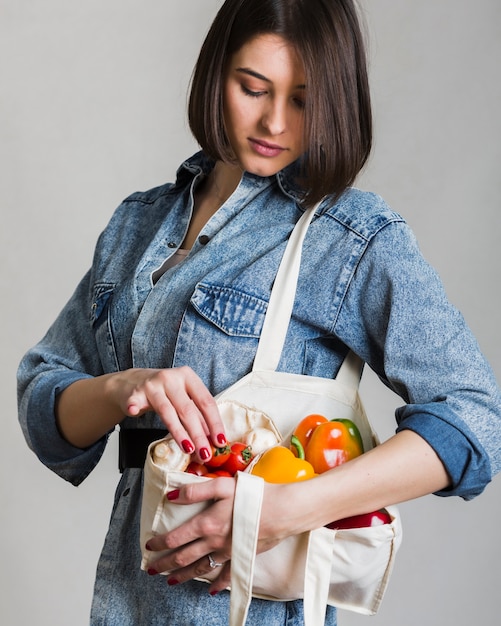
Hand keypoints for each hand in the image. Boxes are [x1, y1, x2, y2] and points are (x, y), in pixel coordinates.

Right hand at [112, 366, 226, 462]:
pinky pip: (135, 401)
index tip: (220, 441)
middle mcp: (171, 378)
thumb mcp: (184, 399)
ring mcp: (152, 385)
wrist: (134, 382)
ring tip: (188, 449)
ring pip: (167, 411)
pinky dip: (134, 406)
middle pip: (188, 409)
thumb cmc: (165, 392)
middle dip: (198, 434)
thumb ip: (198, 416)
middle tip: (205, 453)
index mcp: (188, 377)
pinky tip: (134, 412)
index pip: (206, 401)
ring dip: (178, 432)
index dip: (214, 422)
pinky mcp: (135, 392)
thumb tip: (214, 441)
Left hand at [145, 477, 292, 594]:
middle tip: (151, 569)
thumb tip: (172, 496)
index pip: (177, 537)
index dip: (161, 543)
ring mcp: (228, 552)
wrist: (283, 511)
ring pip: (200, 568)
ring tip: (170, 581)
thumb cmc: (254, 495)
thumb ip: (196, 490)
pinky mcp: (242, 557)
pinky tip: (210, 591)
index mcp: (207, 523)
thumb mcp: (223, 486)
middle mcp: (214, 542)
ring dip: (183, 575)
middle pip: (184, 556)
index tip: (149, 546)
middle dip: (166, 564)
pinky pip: (226, 576)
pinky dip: (217, 585)